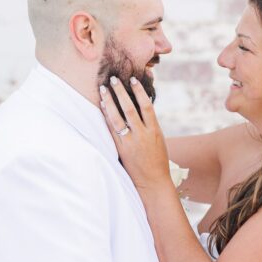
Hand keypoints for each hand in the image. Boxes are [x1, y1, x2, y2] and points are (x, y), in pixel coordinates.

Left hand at [99, 77, 171, 191]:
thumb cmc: (157, 160)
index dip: (139, 91)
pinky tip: (103, 107)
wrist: (152, 182)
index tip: (133, 79)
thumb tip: (141, 106)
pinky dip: (107, 117)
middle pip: (129, 109)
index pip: (146, 106)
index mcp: (154, 130)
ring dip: (110, 102)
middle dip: (121, 92)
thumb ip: (150, 124)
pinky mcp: (121, 149)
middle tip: (114, 79)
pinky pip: (112, 130)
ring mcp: (130, 142)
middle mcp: (142, 135)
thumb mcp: (159, 139)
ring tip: (104, 89)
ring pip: (118, 118)